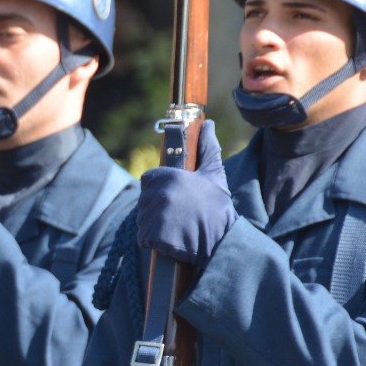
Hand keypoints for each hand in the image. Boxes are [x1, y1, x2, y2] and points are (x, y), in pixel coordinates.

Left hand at [136, 121, 234, 265]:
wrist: (223, 241)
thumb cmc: (218, 207)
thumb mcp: (213, 174)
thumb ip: (207, 148)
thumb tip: (207, 124)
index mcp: (169, 177)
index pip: (148, 179)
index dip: (160, 188)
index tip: (175, 197)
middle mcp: (158, 195)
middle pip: (144, 200)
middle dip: (157, 207)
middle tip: (179, 215)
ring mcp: (153, 216)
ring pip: (143, 219)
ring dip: (155, 225)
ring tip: (177, 227)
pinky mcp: (151, 237)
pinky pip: (143, 238)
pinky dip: (153, 241)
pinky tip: (171, 239)